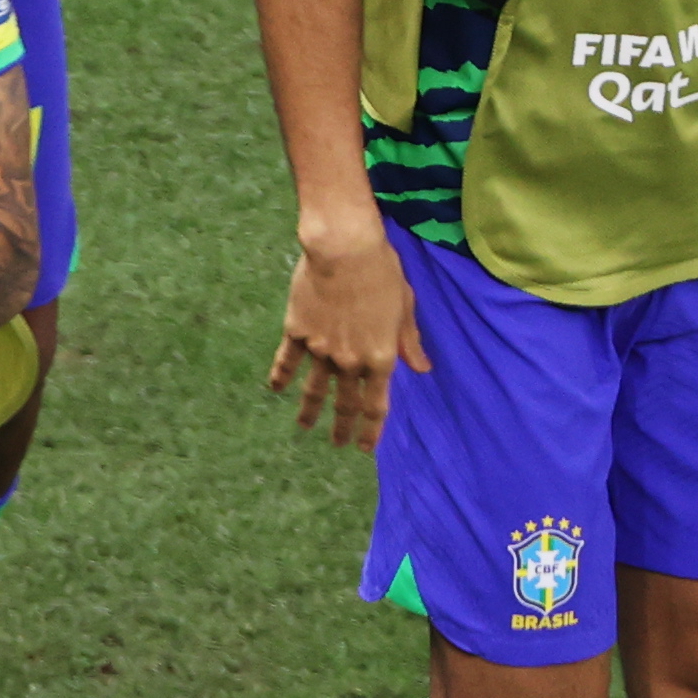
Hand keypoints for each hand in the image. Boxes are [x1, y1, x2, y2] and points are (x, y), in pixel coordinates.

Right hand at [267, 217, 423, 449]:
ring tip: (304, 427)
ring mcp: (320, 349)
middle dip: (341, 428)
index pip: (376, 405)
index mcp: (381, 357)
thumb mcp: (405, 307)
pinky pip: (288, 361)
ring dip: (309, 412)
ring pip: (314, 389)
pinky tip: (276, 389)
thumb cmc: (382, 273)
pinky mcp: (297, 332)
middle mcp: (350, 361)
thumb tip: (422, 368)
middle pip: (345, 404)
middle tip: (337, 444)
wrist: (344, 250)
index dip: (370, 429)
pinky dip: (281, 377)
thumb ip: (409, 341)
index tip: (364, 447)